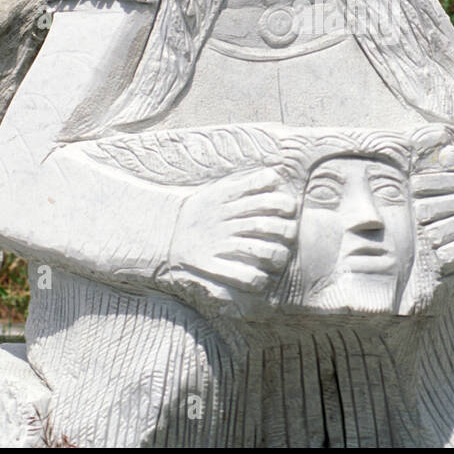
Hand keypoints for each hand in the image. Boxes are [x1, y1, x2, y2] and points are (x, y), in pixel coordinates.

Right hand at [168, 167, 298, 298]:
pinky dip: (256, 278)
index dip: (283, 203)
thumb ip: (246, 183)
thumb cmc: (200, 212)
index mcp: (226, 201)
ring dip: (276, 255)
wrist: (162, 233)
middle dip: (285, 231)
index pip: (264, 199)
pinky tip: (261, 278)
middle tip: (290, 234)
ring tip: (280, 257)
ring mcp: (217, 243)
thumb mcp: (218, 190)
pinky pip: (241, 275)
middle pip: (264, 225)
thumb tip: (274, 175)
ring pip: (258, 250)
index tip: (289, 208)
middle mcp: (223, 221)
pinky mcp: (209, 264)